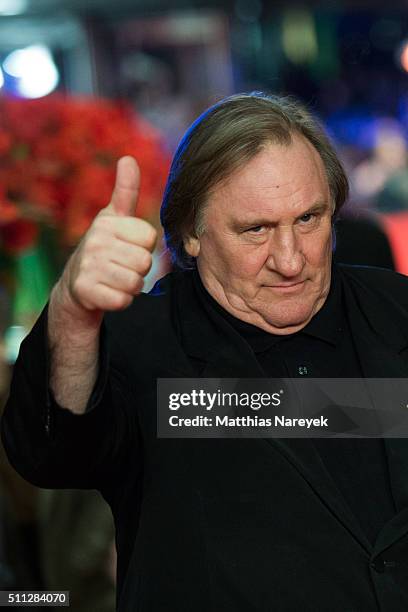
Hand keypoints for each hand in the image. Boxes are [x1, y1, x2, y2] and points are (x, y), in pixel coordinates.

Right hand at [54, 156, 156, 322]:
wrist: (76, 284)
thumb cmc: (103, 247)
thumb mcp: (114, 218)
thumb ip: (125, 191)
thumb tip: (128, 158)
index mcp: (107, 222)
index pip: (150, 238)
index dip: (144, 247)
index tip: (128, 246)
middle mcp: (95, 241)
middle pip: (146, 262)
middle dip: (139, 269)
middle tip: (121, 265)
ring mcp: (88, 266)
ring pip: (136, 282)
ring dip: (131, 286)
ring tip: (116, 278)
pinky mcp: (86, 291)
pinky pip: (123, 301)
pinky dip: (121, 300)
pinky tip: (108, 292)